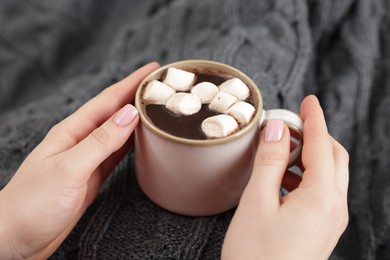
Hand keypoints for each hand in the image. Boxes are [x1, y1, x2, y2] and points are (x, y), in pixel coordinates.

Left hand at [0, 62, 159, 258]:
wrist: (17, 236)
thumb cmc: (33, 203)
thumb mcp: (70, 168)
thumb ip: (101, 141)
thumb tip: (129, 115)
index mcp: (73, 131)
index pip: (108, 100)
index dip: (131, 83)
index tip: (152, 70)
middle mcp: (81, 140)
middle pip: (115, 112)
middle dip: (138, 95)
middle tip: (161, 87)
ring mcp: (88, 158)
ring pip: (119, 131)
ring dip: (138, 118)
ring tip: (157, 108)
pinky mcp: (92, 175)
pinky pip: (117, 153)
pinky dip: (133, 143)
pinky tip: (142, 140)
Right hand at [221, 95, 348, 259]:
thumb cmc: (256, 256)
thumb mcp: (256, 202)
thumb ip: (270, 161)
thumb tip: (277, 130)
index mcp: (322, 198)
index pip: (322, 145)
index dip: (314, 119)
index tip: (308, 100)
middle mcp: (334, 208)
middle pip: (334, 158)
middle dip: (314, 136)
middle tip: (289, 124)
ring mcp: (330, 221)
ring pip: (328, 175)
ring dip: (308, 156)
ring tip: (280, 150)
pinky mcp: (320, 229)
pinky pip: (321, 192)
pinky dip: (304, 176)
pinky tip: (281, 178)